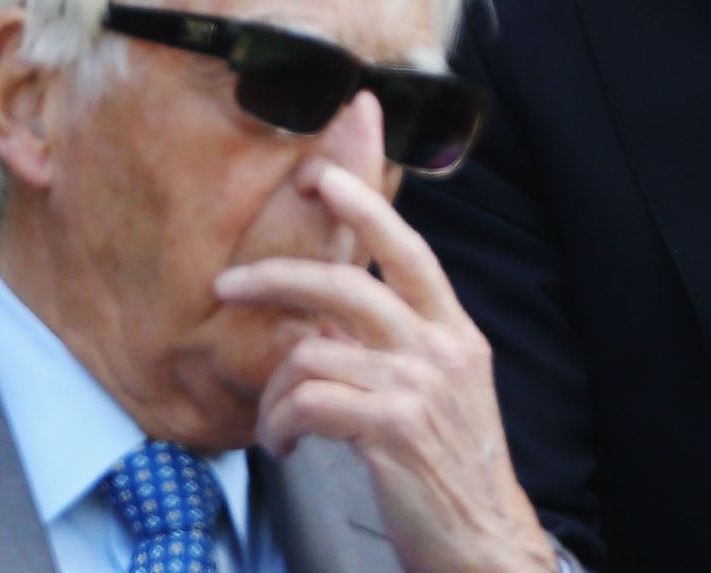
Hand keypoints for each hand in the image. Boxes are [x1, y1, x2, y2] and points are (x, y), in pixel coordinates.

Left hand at [213, 162, 556, 572]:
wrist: (483, 541)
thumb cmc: (446, 463)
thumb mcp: (436, 387)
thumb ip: (393, 341)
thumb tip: (325, 314)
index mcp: (452, 330)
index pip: (408, 250)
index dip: (367, 205)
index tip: (322, 174)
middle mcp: (441, 348)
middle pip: (346, 283)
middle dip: (276, 275)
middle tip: (227, 284)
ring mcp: (419, 387)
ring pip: (313, 352)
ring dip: (273, 389)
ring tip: (272, 420)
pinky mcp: (394, 429)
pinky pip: (309, 402)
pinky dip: (280, 423)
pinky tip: (284, 444)